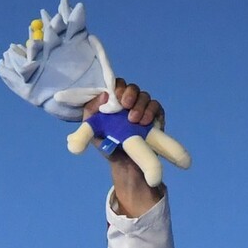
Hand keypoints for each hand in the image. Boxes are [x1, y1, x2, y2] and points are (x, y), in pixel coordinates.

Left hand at [72, 78, 189, 189]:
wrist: (123, 162)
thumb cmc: (106, 142)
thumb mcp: (91, 128)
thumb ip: (91, 111)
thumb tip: (104, 95)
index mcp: (113, 101)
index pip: (117, 85)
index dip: (118, 86)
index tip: (116, 95)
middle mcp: (129, 101)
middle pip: (132, 87)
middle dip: (129, 93)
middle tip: (125, 105)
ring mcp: (143, 108)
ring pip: (144, 96)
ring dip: (139, 105)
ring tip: (133, 120)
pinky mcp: (155, 116)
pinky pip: (156, 106)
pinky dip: (151, 111)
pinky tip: (144, 122)